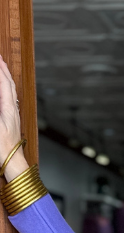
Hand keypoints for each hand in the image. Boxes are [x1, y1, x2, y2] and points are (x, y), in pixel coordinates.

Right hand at [0, 53, 27, 179]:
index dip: (0, 70)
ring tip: (1, 70)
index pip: (4, 84)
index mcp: (8, 108)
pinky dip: (5, 90)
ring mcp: (13, 115)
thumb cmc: (2, 147)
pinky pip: (9, 100)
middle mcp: (13, 110)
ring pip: (10, 92)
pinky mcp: (12, 121)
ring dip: (5, 79)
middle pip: (9, 85)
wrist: (12, 162)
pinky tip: (4, 92)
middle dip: (3, 71)